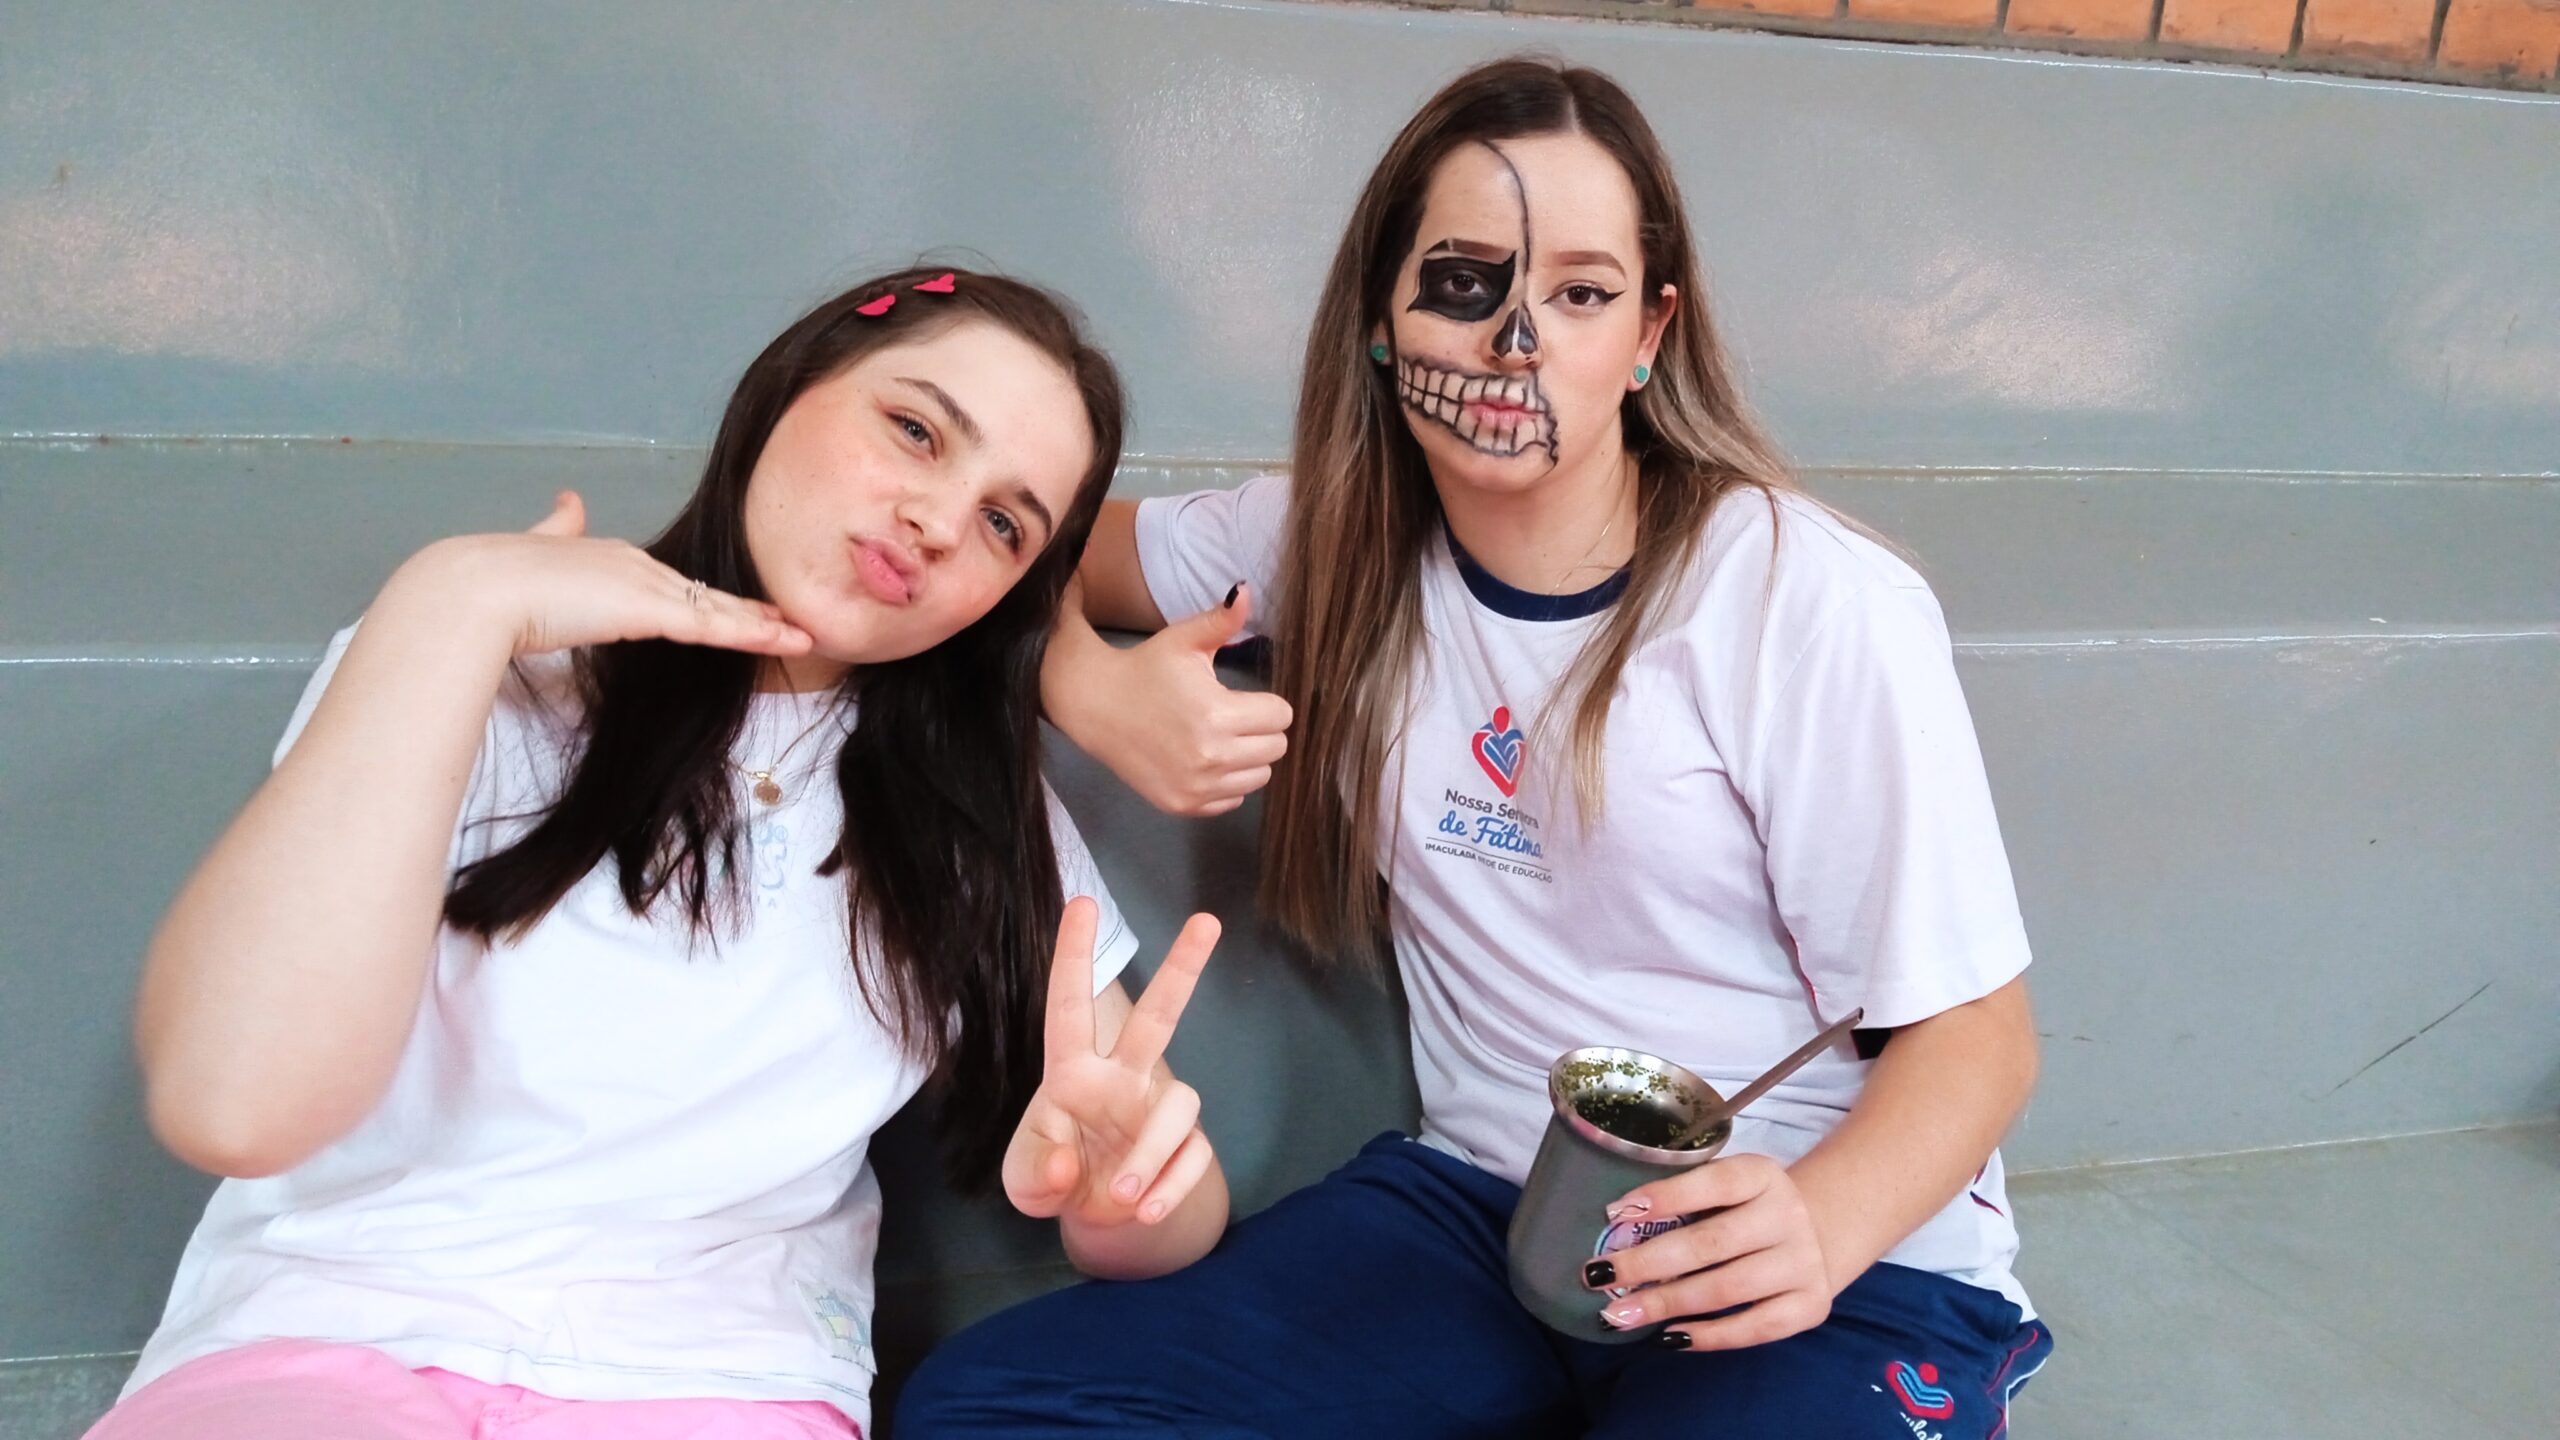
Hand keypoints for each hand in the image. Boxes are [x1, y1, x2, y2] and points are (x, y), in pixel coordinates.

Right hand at [397, 491, 812, 660]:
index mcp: (607, 555)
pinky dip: (754, 632)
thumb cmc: (491, 582)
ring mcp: (644, 584)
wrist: (476, 588)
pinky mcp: (650, 609)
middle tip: (786, 622)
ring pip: (719, 609)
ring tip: (801, 636)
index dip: (705, 597)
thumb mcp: (532, 550)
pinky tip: (787, 639)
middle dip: (745, 610)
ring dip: (762, 625)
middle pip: (703, 593)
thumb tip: (569, 500)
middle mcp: (634, 564)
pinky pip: (715, 625)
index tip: (733, 608)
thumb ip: (556, 529)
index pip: (669, 582)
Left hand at [1004, 898, 1221, 1228]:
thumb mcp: (1025, 1183)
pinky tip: (1146, 1211)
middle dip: (1182, 968)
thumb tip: (1069, 1165)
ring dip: (1151, 1155)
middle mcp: (1124, 1079)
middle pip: (1158, 1015)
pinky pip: (1194, 1156)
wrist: (1097, 1216)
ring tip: (1124, 1198)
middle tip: (1207, 920)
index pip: (1069, 1009)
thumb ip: (1037, 1172)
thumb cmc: (1053, 1173)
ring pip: (1180, 1106)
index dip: (1074, 958)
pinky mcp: (1187, 1146)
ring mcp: (1158, 1110)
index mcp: (1075, 1073)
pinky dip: (1171, 1187)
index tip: (1081, 904)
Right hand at [1050, 582, 1290, 816]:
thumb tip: (1248, 590)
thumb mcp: (1183, 641)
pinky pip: (1234, 799)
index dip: (1266, 702)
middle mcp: (1211, 756)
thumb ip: (1222, 621)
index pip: (1281, 716)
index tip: (1243, 697)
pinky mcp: (1184, 805)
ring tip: (1220, 737)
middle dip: (1260, 729)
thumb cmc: (1146, 669)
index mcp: (1217, 713)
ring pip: (1260, 777)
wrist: (1095, 706)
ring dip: (1248, 758)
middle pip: (1276, 748)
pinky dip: (1227, 782)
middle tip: (1233, 716)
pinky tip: (1204, 760)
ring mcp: (1197, 786)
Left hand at [1589, 1155, 1835, 1350]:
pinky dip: (1709, 1335)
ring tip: (1620, 1314)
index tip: (1614, 1213)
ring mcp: (1803, 1262)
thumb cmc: (1744, 1210)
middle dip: (1648, 1262)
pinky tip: (1669, 1336)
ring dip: (1667, 1303)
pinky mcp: (1811, 1305)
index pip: (1713, 1183)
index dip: (1665, 1197)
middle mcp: (1788, 1214)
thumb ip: (1682, 1198)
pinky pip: (1755, 1328)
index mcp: (1762, 1174)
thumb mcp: (1723, 1188)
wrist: (1813, 1236)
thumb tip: (1616, 1226)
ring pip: (1727, 1288)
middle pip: (1711, 1243)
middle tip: (1599, 1276)